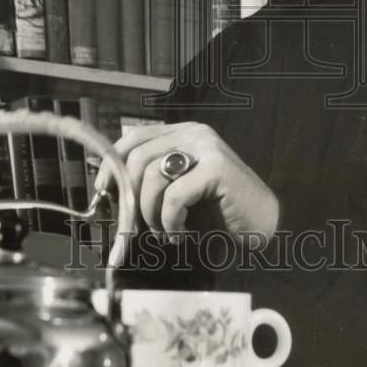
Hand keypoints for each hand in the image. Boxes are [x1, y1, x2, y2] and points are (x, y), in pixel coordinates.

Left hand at [95, 122, 278, 241]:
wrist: (263, 224)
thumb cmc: (219, 211)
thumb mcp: (180, 188)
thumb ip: (154, 178)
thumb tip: (111, 186)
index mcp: (183, 133)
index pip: (134, 137)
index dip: (112, 163)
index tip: (103, 191)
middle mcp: (194, 133)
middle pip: (138, 157)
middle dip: (130, 198)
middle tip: (135, 227)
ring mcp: (207, 148)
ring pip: (152, 176)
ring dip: (150, 214)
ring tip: (165, 232)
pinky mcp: (216, 169)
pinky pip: (173, 196)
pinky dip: (170, 221)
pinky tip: (180, 233)